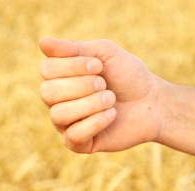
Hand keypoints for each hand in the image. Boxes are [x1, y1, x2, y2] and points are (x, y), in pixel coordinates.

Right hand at [38, 37, 164, 153]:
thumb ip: (72, 48)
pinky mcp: (79, 144)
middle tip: (104, 84)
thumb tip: (42, 42)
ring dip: (90, 104)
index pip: (47, 70)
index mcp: (59, 77)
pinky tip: (112, 115)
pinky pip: (73, 136)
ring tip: (111, 99)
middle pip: (47, 92)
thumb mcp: (103, 53)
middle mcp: (57, 101)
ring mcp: (66, 124)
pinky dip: (96, 122)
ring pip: (58, 114)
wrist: (152, 102)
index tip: (98, 65)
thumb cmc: (127, 75)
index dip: (73, 66)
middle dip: (81, 85)